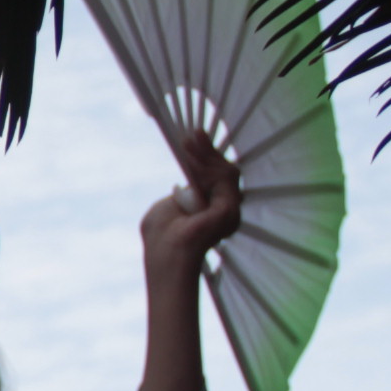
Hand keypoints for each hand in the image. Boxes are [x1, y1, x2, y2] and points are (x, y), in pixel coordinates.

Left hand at [141, 131, 242, 274]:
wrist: (166, 254)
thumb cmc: (161, 237)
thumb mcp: (167, 207)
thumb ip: (180, 195)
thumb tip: (184, 186)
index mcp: (213, 211)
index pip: (215, 178)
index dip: (206, 157)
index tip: (193, 138)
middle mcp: (226, 210)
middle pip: (224, 171)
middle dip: (207, 150)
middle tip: (192, 135)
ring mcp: (230, 210)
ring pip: (225, 171)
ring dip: (205, 154)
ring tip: (188, 144)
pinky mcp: (229, 208)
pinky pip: (224, 177)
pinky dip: (207, 164)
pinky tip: (193, 158)